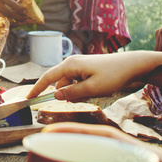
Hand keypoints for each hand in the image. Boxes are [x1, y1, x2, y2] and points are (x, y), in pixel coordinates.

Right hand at [0, 0, 34, 22]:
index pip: (12, 4)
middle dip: (18, 17)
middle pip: (8, 13)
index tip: (25, 11)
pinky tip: (10, 21)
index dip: (20, 9)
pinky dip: (4, 20)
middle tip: (25, 19)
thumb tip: (23, 1)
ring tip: (19, 22)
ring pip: (2, 18)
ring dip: (12, 21)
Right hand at [27, 50, 161, 100]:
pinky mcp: (87, 70)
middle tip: (85, 98)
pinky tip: (96, 92)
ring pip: (70, 85)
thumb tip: (55, 96)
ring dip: (77, 94)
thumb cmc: (113, 75)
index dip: (37, 88)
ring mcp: (80, 66)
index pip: (47, 77)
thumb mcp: (92, 88)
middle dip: (66, 95)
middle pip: (59, 83)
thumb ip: (72, 93)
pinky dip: (82, 91)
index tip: (28, 98)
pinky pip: (78, 83)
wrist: (133, 66)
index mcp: (70, 65)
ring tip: (95, 94)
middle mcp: (72, 63)